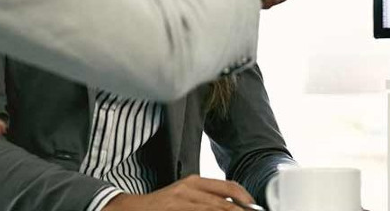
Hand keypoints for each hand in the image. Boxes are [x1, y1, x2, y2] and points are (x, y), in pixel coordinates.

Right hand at [108, 174, 256, 208]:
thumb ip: (206, 199)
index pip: (228, 186)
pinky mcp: (175, 209)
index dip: (244, 197)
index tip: (254, 207)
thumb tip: (232, 203)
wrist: (135, 209)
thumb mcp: (186, 196)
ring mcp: (181, 201)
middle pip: (224, 201)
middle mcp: (189, 189)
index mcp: (194, 182)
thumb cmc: (163, 205)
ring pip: (214, 209)